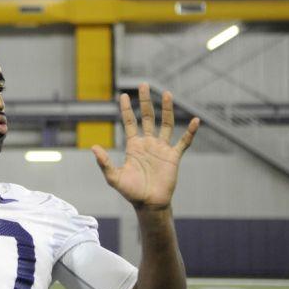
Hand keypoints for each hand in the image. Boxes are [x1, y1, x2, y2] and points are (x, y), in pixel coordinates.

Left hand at [91, 83, 198, 210]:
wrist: (149, 204)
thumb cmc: (131, 192)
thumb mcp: (114, 177)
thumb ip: (104, 163)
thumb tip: (94, 147)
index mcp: (134, 146)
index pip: (129, 122)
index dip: (127, 109)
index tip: (123, 95)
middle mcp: (148, 144)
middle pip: (148, 117)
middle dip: (146, 102)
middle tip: (143, 85)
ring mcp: (161, 149)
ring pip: (166, 124)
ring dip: (167, 110)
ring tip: (168, 94)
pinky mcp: (173, 157)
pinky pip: (183, 142)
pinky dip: (190, 132)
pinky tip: (195, 121)